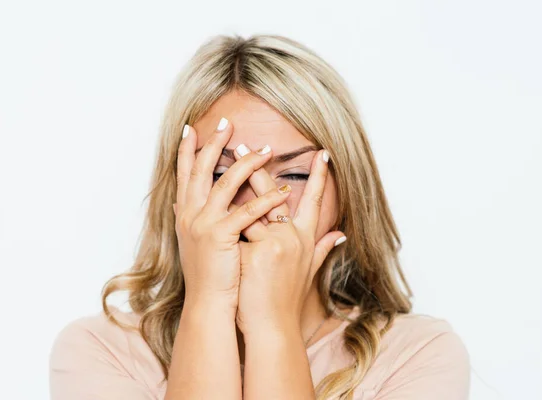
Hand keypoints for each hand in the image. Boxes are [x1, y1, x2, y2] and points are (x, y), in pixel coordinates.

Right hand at [172, 119, 291, 308]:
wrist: (207, 304)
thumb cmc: (207, 274)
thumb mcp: (193, 241)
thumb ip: (189, 218)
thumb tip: (178, 203)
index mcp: (185, 213)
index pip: (184, 174)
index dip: (188, 150)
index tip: (191, 128)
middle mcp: (189, 215)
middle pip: (201, 170)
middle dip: (213, 144)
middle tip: (226, 123)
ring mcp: (202, 224)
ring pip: (225, 184)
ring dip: (248, 164)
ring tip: (267, 149)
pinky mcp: (220, 236)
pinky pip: (247, 212)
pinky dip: (266, 200)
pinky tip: (284, 191)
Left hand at [231, 146, 346, 334]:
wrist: (272, 326)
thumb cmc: (286, 298)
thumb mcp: (308, 271)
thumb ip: (322, 248)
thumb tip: (340, 234)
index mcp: (303, 238)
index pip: (316, 201)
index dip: (321, 177)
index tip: (324, 153)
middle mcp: (291, 237)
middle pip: (274, 193)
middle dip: (257, 165)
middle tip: (241, 143)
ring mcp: (273, 244)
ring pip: (249, 205)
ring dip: (232, 183)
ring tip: (218, 160)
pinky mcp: (254, 253)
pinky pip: (234, 227)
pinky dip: (221, 216)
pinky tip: (202, 198)